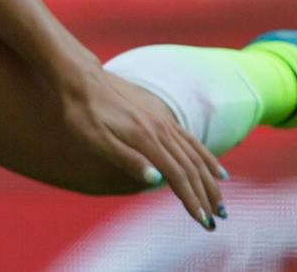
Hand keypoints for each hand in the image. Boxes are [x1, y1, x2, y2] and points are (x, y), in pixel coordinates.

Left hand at [58, 64, 225, 228]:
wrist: (80, 78)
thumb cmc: (82, 112)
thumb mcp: (94, 138)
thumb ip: (125, 158)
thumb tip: (154, 180)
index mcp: (145, 138)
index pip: (176, 175)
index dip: (191, 199)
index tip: (203, 221)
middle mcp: (159, 129)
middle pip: (191, 168)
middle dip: (205, 196)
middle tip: (216, 222)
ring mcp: (162, 122)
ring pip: (195, 155)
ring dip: (210, 182)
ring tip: (221, 204)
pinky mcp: (160, 117)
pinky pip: (190, 140)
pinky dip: (207, 157)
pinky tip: (217, 170)